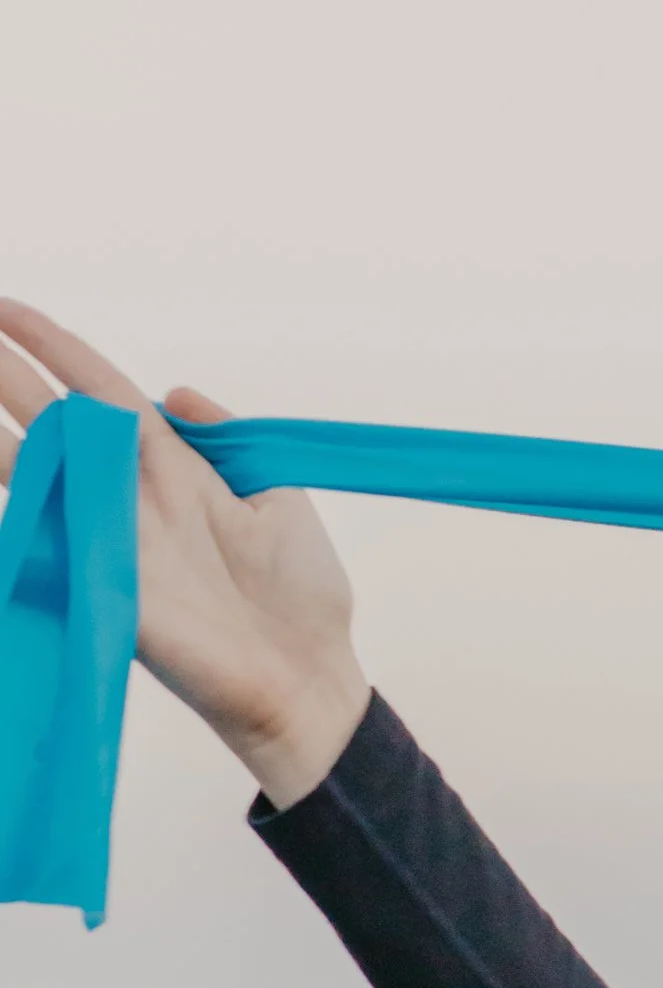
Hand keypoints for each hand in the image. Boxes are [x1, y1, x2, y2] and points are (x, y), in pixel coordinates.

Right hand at [0, 301, 368, 809]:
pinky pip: (40, 540)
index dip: (54, 346)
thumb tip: (178, 392)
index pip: (98, 387)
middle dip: (3, 374)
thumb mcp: (277, 495)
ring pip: (32, 470)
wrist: (308, 679)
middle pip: (50, 418)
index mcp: (171, 466)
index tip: (7, 308)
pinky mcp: (104, 586)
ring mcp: (110, 538)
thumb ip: (229, 439)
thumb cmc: (302, 598)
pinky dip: (9, 514)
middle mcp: (130, 496)